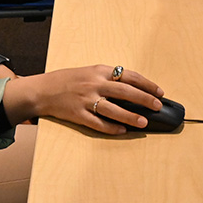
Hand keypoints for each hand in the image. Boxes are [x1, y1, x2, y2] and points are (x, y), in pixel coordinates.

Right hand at [2, 65, 164, 133]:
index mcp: (99, 71)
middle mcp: (94, 84)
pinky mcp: (78, 115)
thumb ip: (109, 78)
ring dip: (130, 117)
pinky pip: (97, 123)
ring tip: (143, 122)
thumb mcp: (90, 71)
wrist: (43, 90)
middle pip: (125, 92)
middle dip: (144, 99)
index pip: (129, 75)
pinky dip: (111, 128)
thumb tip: (133, 88)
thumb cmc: (68, 80)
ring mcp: (86, 100)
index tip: (159, 91)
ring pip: (113, 109)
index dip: (146, 84)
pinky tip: (122, 131)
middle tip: (157, 106)